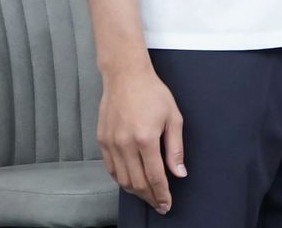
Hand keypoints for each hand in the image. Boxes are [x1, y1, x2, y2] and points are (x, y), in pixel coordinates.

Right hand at [97, 59, 185, 214]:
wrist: (126, 76)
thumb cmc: (153, 93)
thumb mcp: (173, 117)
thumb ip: (176, 148)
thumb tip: (179, 173)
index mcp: (146, 139)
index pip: (154, 176)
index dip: (162, 194)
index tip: (166, 204)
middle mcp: (125, 144)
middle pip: (137, 182)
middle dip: (149, 197)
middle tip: (159, 204)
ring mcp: (111, 143)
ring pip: (122, 179)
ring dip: (135, 191)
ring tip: (147, 195)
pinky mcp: (102, 141)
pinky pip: (111, 168)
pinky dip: (121, 179)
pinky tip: (130, 181)